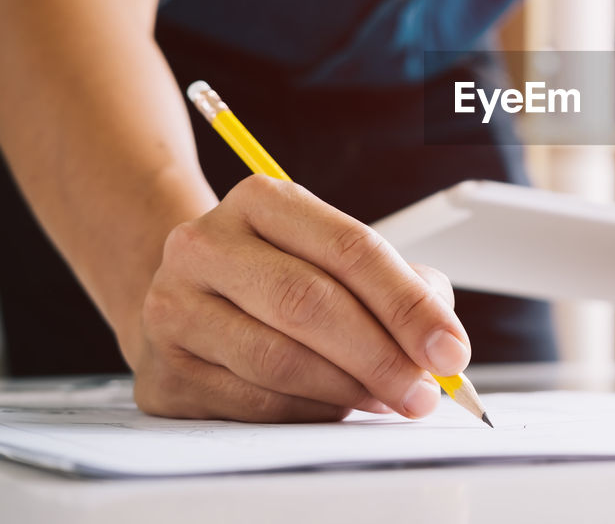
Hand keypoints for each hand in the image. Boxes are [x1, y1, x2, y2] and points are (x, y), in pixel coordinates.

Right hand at [131, 175, 469, 421]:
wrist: (191, 298)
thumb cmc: (283, 276)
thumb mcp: (338, 258)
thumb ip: (401, 287)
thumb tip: (441, 343)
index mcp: (261, 200)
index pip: (350, 249)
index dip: (408, 305)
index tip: (450, 351)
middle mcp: (206, 245)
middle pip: (310, 303)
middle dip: (382, 356)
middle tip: (425, 393)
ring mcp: (173, 307)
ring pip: (279, 361)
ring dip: (349, 392)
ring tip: (387, 400)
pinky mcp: (164, 373)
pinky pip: (253, 405)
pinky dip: (308, 414)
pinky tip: (336, 409)